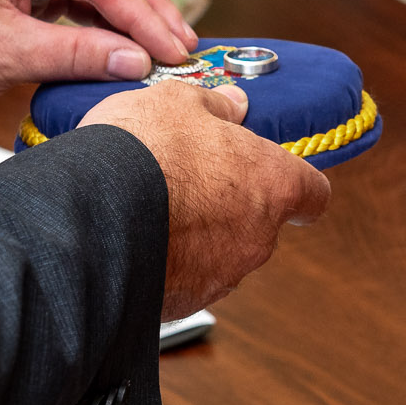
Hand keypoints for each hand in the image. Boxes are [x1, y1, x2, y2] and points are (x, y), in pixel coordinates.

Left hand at [0, 0, 196, 121]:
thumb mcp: (2, 53)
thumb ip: (76, 54)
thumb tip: (138, 61)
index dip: (144, 14)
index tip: (174, 50)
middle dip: (147, 7)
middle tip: (181, 48)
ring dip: (128, 17)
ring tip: (162, 52)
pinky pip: (73, 4)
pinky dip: (101, 27)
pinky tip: (122, 52)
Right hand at [81, 82, 331, 319]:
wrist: (91, 218)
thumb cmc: (143, 152)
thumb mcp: (177, 102)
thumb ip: (215, 105)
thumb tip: (233, 104)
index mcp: (272, 184)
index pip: (314, 194)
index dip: (299, 185)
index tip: (283, 179)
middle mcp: (258, 237)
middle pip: (260, 222)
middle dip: (231, 204)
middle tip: (190, 178)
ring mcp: (222, 275)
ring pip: (221, 253)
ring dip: (197, 235)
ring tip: (153, 208)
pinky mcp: (185, 302)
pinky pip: (184, 278)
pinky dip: (168, 262)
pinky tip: (135, 238)